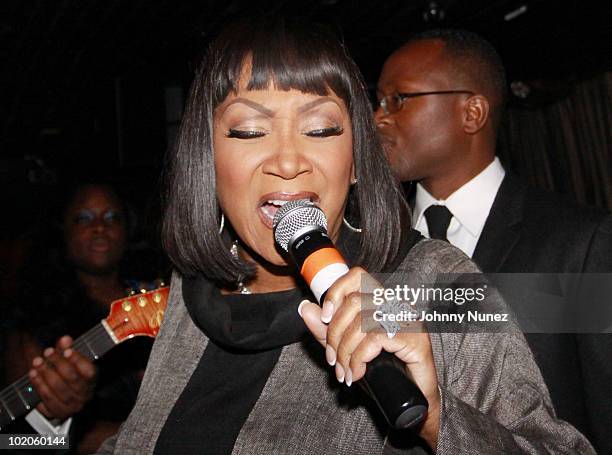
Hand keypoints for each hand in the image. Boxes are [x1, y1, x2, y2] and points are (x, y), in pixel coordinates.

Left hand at [28, 335, 96, 421]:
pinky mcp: (57, 413)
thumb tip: (65, 339)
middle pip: (72, 379)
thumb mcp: (71, 361)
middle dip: (58, 364)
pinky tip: (33, 374)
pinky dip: (39, 386)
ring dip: (45, 374)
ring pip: (58, 390)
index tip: (67, 350)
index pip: (88, 371)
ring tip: (37, 362)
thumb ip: (68, 349)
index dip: (78, 360)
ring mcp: (71, 406)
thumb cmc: (70, 375)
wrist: (65, 398)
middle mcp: (84, 395)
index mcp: (92, 380)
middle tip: (48, 351)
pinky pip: (46, 400)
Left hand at [298, 267, 440, 448]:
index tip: (325, 317)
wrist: (415, 398)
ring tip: (344, 371)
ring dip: (345, 351)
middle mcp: (396, 304)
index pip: (357, 276)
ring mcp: (407, 319)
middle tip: (333, 359)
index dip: (336, 292)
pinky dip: (359, 358)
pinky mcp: (415, 338)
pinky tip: (357, 373)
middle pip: (354, 301)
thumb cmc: (384, 371)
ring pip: (362, 321)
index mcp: (381, 301)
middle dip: (335, 333)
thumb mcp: (348, 348)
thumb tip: (306, 308)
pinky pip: (375, 339)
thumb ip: (326, 330)